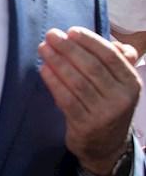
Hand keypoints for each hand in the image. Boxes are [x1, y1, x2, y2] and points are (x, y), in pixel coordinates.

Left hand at [39, 27, 140, 175]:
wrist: (105, 144)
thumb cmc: (107, 103)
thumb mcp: (119, 84)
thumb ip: (118, 61)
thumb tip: (115, 43)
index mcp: (131, 83)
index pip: (110, 56)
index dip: (90, 41)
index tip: (71, 31)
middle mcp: (121, 98)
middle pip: (91, 67)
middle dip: (68, 48)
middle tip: (51, 35)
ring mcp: (104, 113)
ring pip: (77, 82)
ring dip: (57, 62)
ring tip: (43, 48)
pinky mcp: (85, 125)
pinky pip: (66, 99)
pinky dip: (53, 82)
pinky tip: (43, 69)